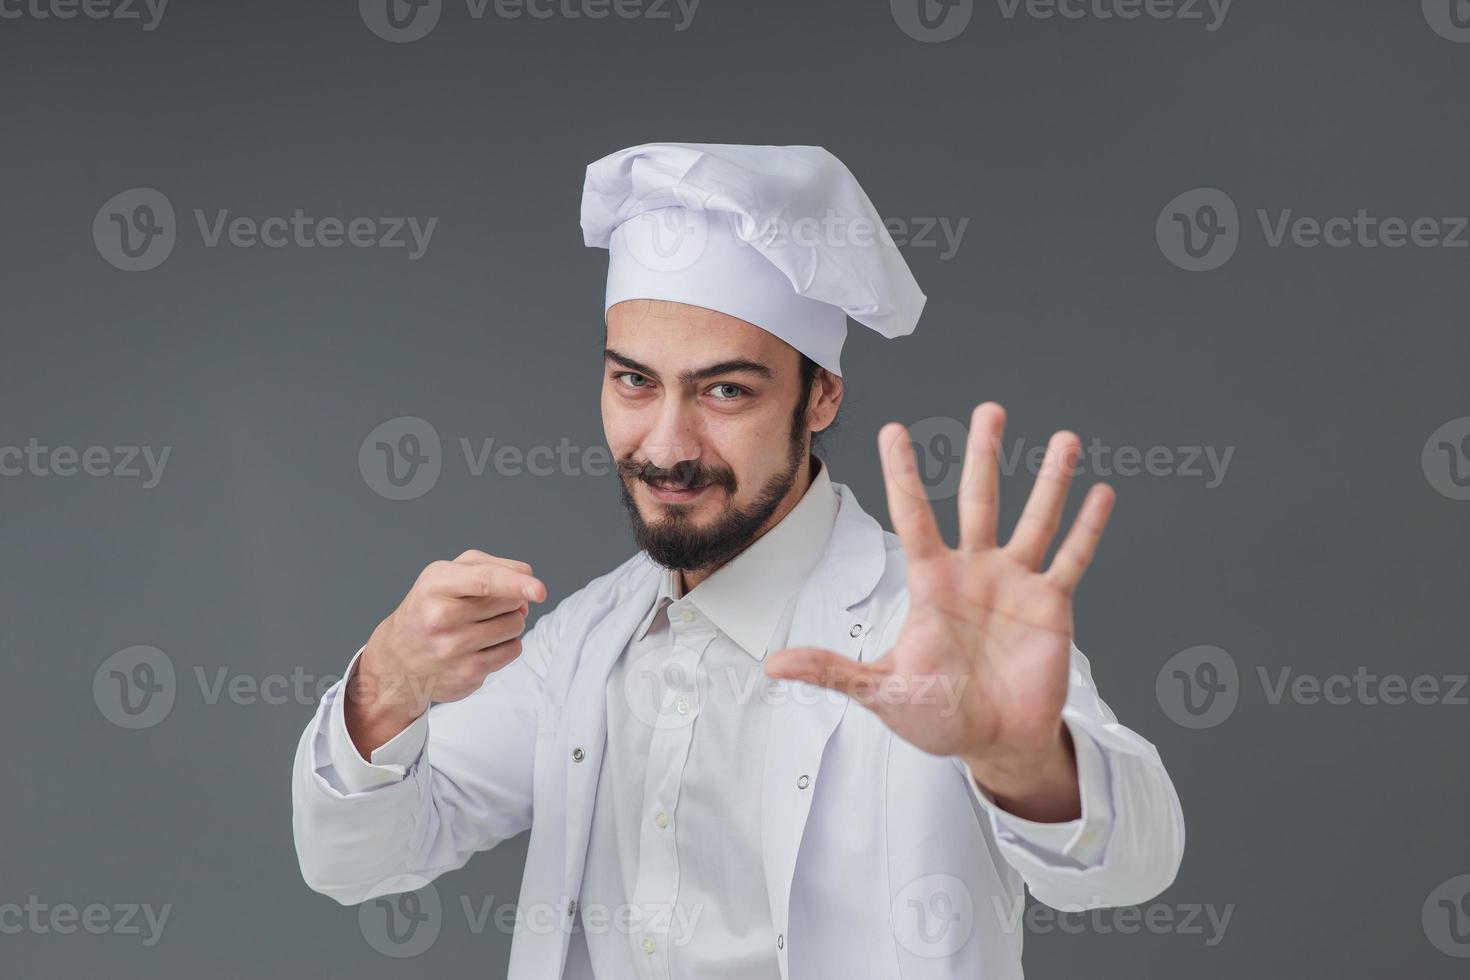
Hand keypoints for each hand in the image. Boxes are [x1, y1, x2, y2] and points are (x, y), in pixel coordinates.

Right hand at [346, 550, 544, 755]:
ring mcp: (453, 651)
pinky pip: (512, 651)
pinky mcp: (466, 676)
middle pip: (510, 602)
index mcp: (436, 585)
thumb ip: (492, 566)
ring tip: (481, 625)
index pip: (483, 581)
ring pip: (515, 626)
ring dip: (509, 622)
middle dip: (511, 598)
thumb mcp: (448, 573)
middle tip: (487, 604)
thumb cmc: (430, 606)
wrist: (397, 658)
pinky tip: (481, 645)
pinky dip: (505, 644)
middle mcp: (441, 619)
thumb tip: (529, 585)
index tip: (539, 591)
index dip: (515, 583)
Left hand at [764, 403, 1113, 820]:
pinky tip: (1101, 494)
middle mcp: (974, 571)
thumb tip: (774, 665)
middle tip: (990, 409)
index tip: (896, 430)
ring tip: (1066, 440)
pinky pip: (1072, 560)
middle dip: (984, 455)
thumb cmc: (936, 716)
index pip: (914, 515)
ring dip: (1051, 481)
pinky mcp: (1051, 606)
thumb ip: (833, 672)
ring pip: (1034, 520)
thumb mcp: (882, 691)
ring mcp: (1015, 584)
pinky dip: (1088, 529)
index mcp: (932, 582)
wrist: (992, 743)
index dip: (904, 474)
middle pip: (979, 500)